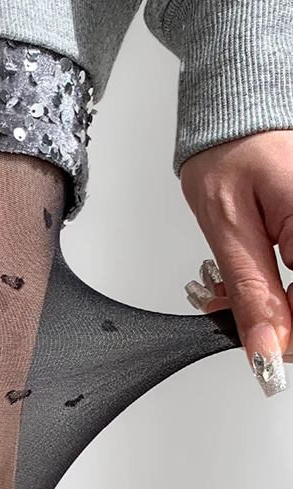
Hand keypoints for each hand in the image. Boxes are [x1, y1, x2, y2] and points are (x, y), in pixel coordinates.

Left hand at [179, 129, 292, 396]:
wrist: (240, 115)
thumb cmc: (231, 154)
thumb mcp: (228, 229)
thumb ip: (253, 293)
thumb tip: (266, 349)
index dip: (284, 337)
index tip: (256, 346)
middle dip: (278, 319)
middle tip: (234, 305)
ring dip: (278, 305)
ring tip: (239, 286)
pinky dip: (283, 288)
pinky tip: (260, 277)